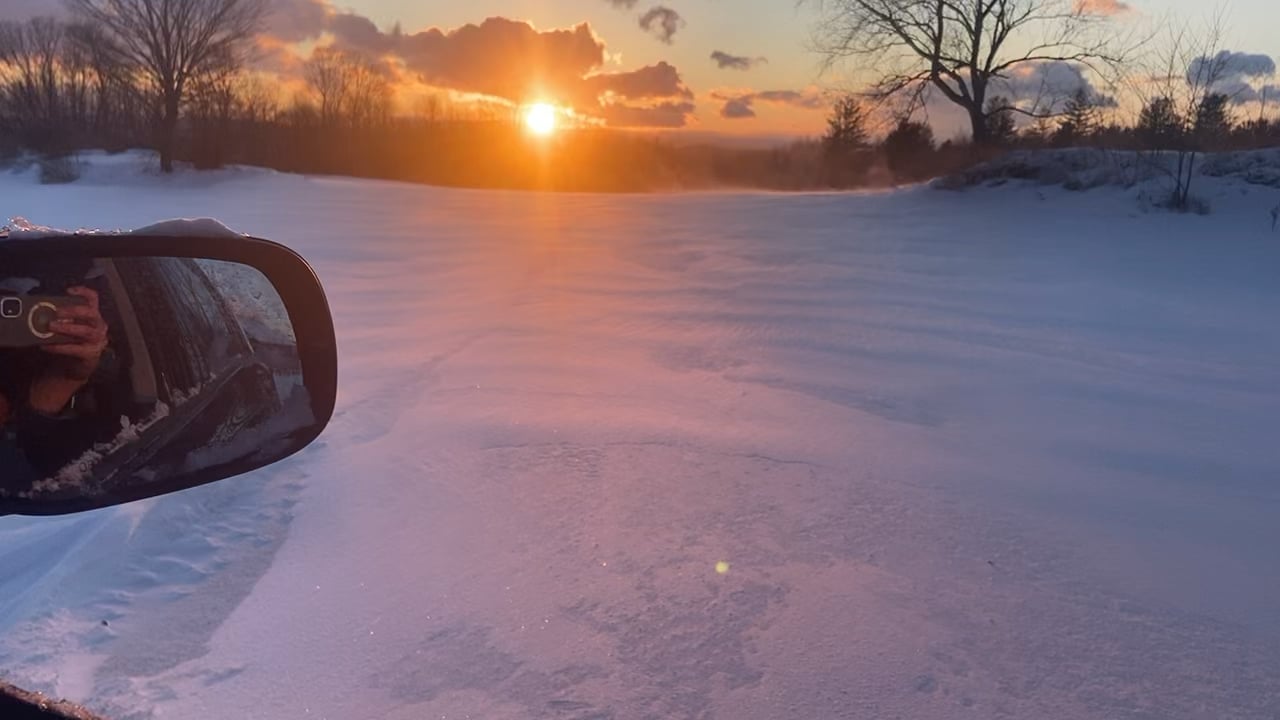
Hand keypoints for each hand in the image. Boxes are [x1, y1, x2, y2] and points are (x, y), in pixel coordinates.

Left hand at [29, 287, 107, 414]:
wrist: (79, 364)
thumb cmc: (73, 341)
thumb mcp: (70, 326)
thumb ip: (61, 318)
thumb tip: (41, 310)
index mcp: (93, 315)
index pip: (93, 299)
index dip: (83, 292)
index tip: (68, 290)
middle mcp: (98, 325)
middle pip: (91, 313)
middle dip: (73, 311)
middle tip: (57, 311)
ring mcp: (97, 340)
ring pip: (86, 331)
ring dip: (67, 328)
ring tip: (51, 326)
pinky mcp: (91, 353)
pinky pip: (75, 349)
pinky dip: (59, 347)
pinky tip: (46, 346)